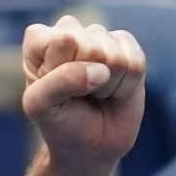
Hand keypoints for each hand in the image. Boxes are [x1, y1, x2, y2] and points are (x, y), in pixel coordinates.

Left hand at [21, 15, 145, 175]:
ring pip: (116, 57)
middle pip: (93, 47)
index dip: (63, 72)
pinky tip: (112, 91)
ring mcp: (100, 37)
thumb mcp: (40, 106)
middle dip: (87, 80)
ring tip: (93, 94)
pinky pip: (136, 63)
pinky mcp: (126, 47)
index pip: (64, 40)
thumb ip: (58, 81)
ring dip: (107, 86)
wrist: (89, 145)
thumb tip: (101, 69)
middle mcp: (69, 31)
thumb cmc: (59, 122)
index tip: (55, 91)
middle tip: (77, 96)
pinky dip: (126, 86)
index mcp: (39, 40)